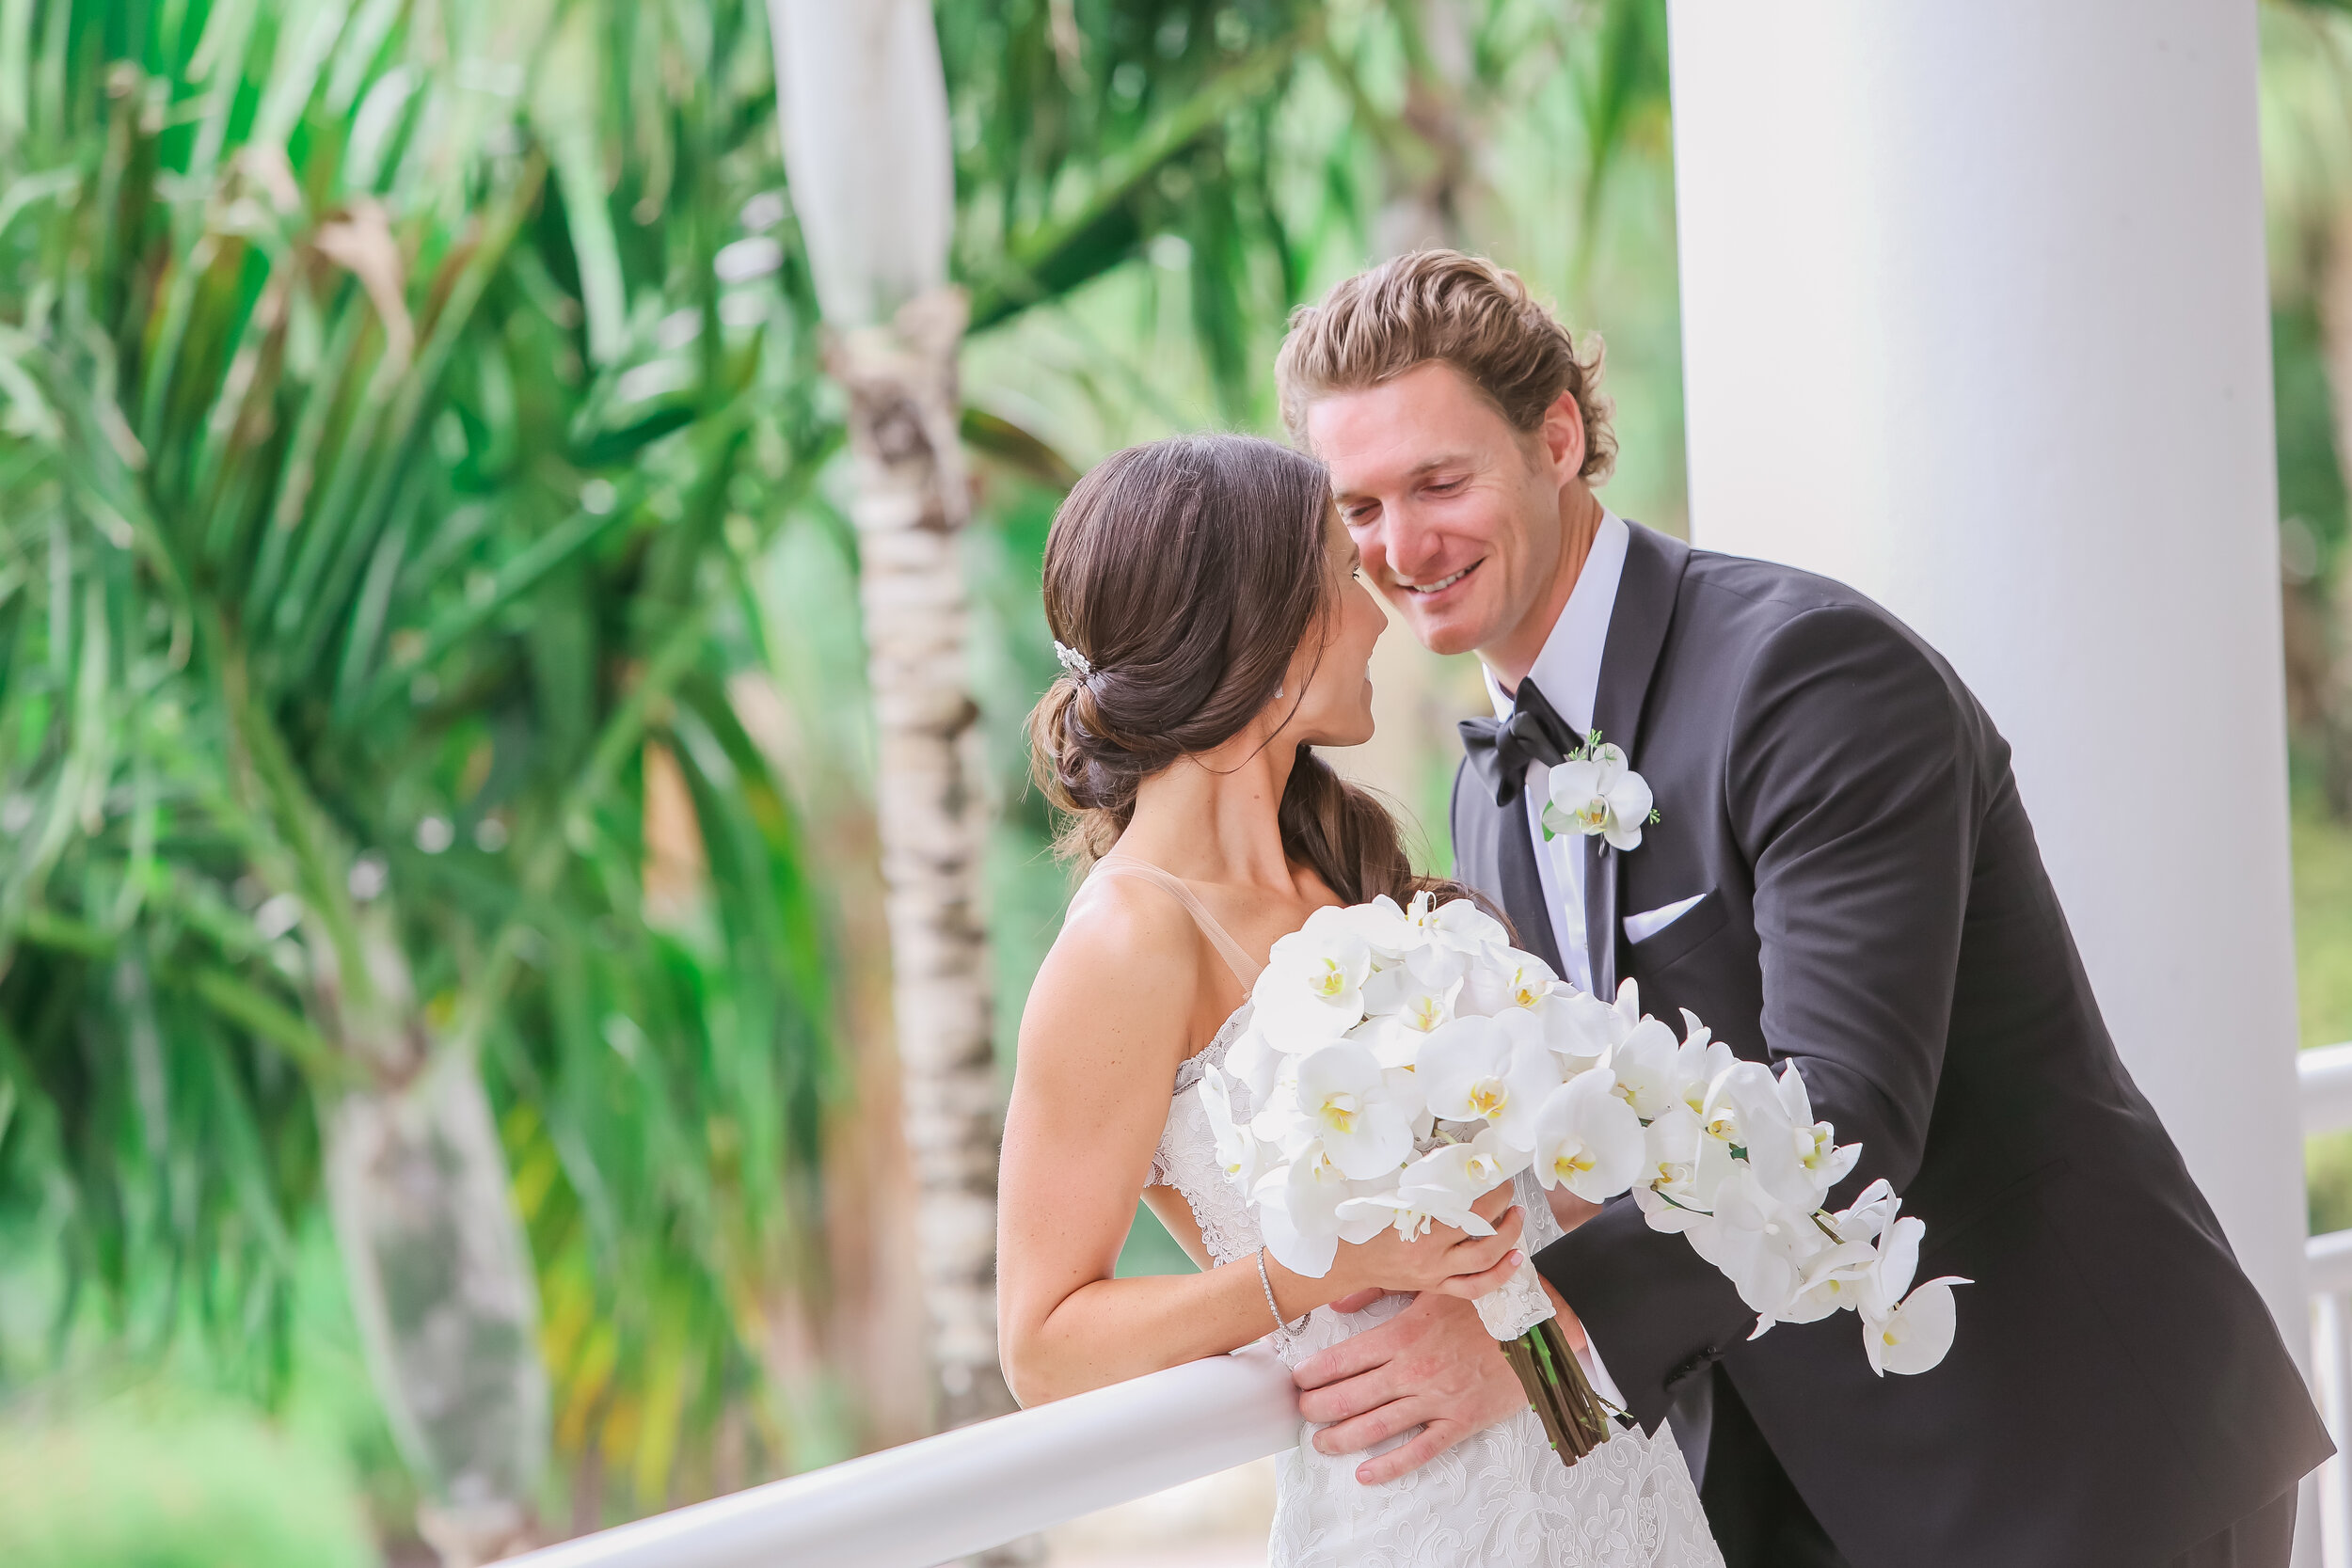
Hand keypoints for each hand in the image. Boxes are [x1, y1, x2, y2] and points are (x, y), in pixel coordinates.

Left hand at [1291, 1289, 1527, 1484]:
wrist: (1538, 1327)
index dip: (1313, 1374)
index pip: (1343, 1359)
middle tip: (1300, 1413)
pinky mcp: (1460, 1422)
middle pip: (1350, 1396)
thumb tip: (1336, 1302)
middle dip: (1318, 1408)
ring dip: (1342, 1438)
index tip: (1296, 1381)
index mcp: (1402, 1334)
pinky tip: (1366, 1473)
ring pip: (1377, 1426)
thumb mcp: (1430, 1286)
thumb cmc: (1482, 1304)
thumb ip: (1380, 1292)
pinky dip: (1391, 1466)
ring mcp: (1436, 1399)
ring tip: (1321, 1443)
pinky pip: (1420, 1450)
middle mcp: (1413, 1369)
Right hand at [1322, 1180, 1524, 1302]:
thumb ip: (1421, 1188)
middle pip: (1481, 1238)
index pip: (1464, 1211)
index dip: (1488, 1194)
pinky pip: (1475, 1288)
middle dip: (1504, 1215)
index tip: (1497, 1179)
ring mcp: (1437, 1275)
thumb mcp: (1392, 1201)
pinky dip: (1499, 1275)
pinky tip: (1516, 1260)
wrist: (1354, 1263)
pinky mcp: (1439, 1287)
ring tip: (1518, 1222)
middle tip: (1511, 1196)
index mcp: (1419, 1231)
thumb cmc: (1370, 1228)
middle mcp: (1432, 1257)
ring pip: (1484, 1265)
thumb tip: (1448, 1164)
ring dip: (1509, 1242)